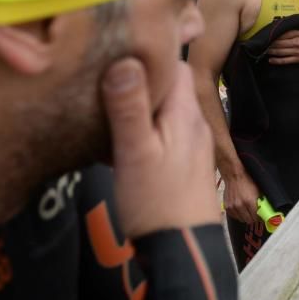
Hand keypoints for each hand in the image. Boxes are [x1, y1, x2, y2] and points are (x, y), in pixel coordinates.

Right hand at [102, 58, 218, 237]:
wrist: (183, 249)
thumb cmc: (157, 202)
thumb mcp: (135, 151)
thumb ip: (130, 107)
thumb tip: (126, 60)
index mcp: (186, 113)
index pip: (175, 64)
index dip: (151, 52)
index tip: (121, 49)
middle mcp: (194, 124)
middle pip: (169, 86)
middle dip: (141, 78)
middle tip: (104, 77)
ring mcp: (191, 144)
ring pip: (164, 110)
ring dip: (139, 106)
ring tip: (104, 107)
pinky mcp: (183, 163)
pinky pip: (162, 133)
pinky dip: (142, 129)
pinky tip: (117, 142)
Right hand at [222, 169, 260, 224]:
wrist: (234, 176)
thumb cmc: (247, 181)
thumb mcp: (258, 191)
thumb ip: (261, 202)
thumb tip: (265, 210)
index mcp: (249, 201)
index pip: (256, 217)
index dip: (260, 218)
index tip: (261, 218)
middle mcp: (240, 206)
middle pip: (249, 220)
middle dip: (253, 219)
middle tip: (255, 216)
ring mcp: (233, 207)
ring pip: (241, 219)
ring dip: (245, 217)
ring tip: (248, 212)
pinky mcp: (227, 207)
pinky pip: (234, 216)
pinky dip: (238, 215)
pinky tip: (241, 210)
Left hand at [266, 30, 298, 63]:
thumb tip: (288, 25)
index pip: (284, 34)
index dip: (275, 35)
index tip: (268, 35)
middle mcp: (298, 42)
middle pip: (280, 43)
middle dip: (271, 43)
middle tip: (263, 43)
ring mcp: (298, 51)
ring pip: (281, 51)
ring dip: (272, 51)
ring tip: (264, 50)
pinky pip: (286, 60)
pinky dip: (277, 60)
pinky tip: (271, 60)